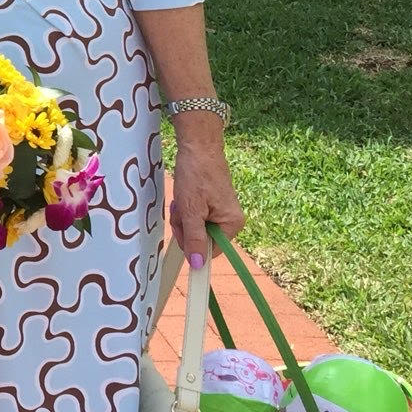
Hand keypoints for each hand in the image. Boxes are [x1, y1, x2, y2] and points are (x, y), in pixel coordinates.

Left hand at [168, 123, 244, 265]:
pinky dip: (186, 208)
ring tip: (182, 199)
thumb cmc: (197, 175)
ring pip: (195, 227)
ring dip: (183, 216)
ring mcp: (221, 212)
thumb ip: (195, 238)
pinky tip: (184, 197)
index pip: (210, 251)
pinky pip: (195, 215)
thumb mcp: (191, 210)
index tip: (181, 230)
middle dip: (185, 226)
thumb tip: (198, 265)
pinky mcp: (212, 204)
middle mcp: (230, 220)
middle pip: (201, 239)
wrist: (199, 146)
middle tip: (181, 209)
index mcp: (231, 224)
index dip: (192, 244)